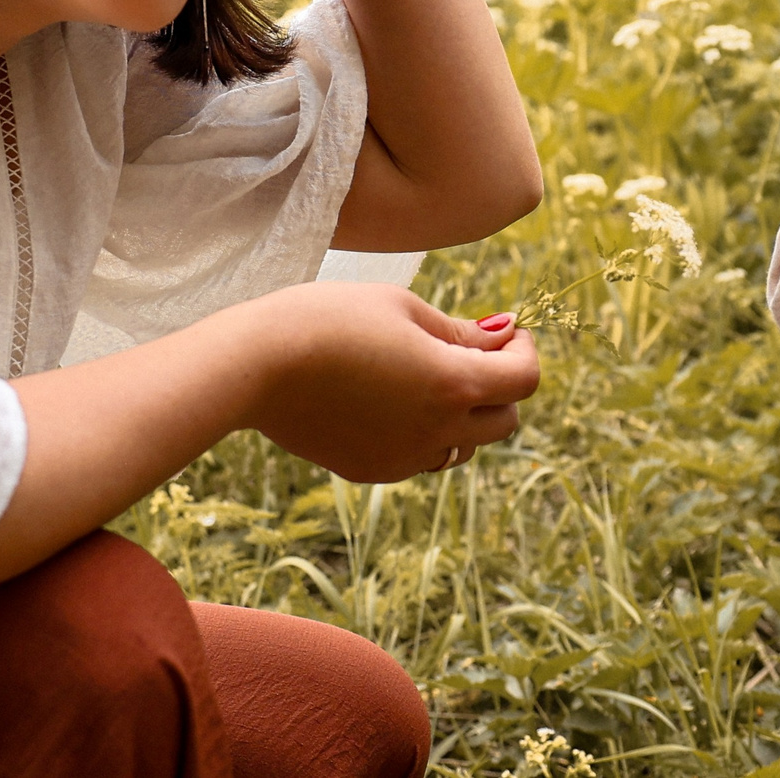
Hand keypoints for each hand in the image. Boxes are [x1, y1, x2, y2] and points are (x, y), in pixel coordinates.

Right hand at [245, 283, 535, 480]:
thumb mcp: (402, 309)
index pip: (524, 380)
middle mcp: (435, 432)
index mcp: (452, 384)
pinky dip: (422, 431)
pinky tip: (387, 397)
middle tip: (468, 350)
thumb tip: (505, 336)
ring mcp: (403, 459)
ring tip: (424, 373)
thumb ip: (460, 331)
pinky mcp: (371, 470)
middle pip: (503, 421)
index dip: (524, 351)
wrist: (255, 365)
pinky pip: (419, 456)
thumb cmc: (330, 319)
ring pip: (462, 445)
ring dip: (462, 414)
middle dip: (499, 385)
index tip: (504, 332)